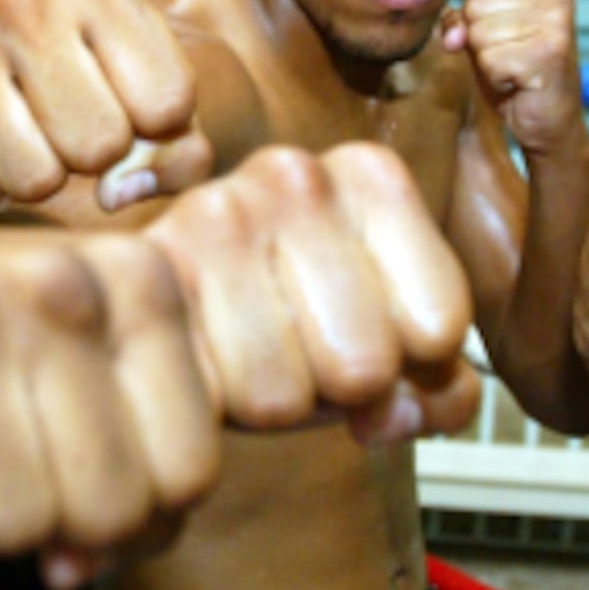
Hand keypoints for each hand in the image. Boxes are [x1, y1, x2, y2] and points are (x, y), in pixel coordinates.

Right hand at [0, 0, 211, 213]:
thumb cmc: (79, 89)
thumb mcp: (149, 102)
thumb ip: (182, 153)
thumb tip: (120, 192)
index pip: (169, 104)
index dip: (154, 132)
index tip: (126, 107)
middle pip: (101, 144)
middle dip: (91, 159)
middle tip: (64, 129)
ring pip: (36, 178)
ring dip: (36, 181)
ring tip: (21, 138)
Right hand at [0, 222, 219, 586]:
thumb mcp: (84, 365)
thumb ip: (141, 467)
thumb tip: (78, 568)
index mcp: (134, 273)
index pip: (189, 472)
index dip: (133, 505)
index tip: (73, 468)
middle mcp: (53, 278)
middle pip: (108, 509)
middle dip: (55, 520)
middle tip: (0, 465)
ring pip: (19, 530)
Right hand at [144, 144, 480, 443]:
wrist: (165, 308)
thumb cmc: (284, 320)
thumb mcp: (385, 342)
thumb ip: (440, 387)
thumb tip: (393, 416)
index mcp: (370, 174)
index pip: (441, 326)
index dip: (407, 363)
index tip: (361, 332)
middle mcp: (295, 173)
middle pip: (367, 363)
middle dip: (335, 389)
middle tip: (297, 352)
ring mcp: (215, 214)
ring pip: (288, 391)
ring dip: (272, 401)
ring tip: (246, 355)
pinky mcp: (147, 270)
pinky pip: (215, 396)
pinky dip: (216, 408)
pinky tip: (202, 364)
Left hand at [445, 0, 588, 157]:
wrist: (550, 122)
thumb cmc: (517, 76)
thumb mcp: (484, 38)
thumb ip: (461, 21)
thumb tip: (452, 36)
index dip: (476, 20)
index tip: (504, 40)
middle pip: (475, 8)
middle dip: (481, 42)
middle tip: (511, 59)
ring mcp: (554, 23)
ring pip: (478, 34)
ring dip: (489, 62)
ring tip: (515, 70)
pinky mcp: (547, 52)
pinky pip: (488, 60)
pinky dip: (496, 79)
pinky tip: (519, 83)